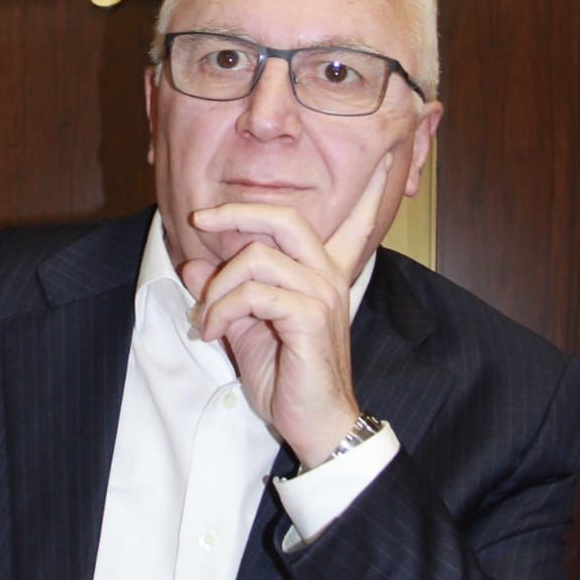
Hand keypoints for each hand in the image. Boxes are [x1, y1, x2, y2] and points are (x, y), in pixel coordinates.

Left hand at [180, 155, 390, 468]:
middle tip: (199, 220)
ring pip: (257, 257)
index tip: (385, 156)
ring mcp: (322, 294)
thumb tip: (194, 264)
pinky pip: (254, 292)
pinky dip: (222, 309)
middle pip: (284, 217)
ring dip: (218, 286)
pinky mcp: (309, 317)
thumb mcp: (246, 327)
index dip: (373, 187)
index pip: (356, 221)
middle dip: (235, 212)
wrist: (315, 424)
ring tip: (208, 317)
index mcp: (322, 272)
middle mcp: (328, 275)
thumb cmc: (287, 376)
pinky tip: (215, 330)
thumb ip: (224, 291)